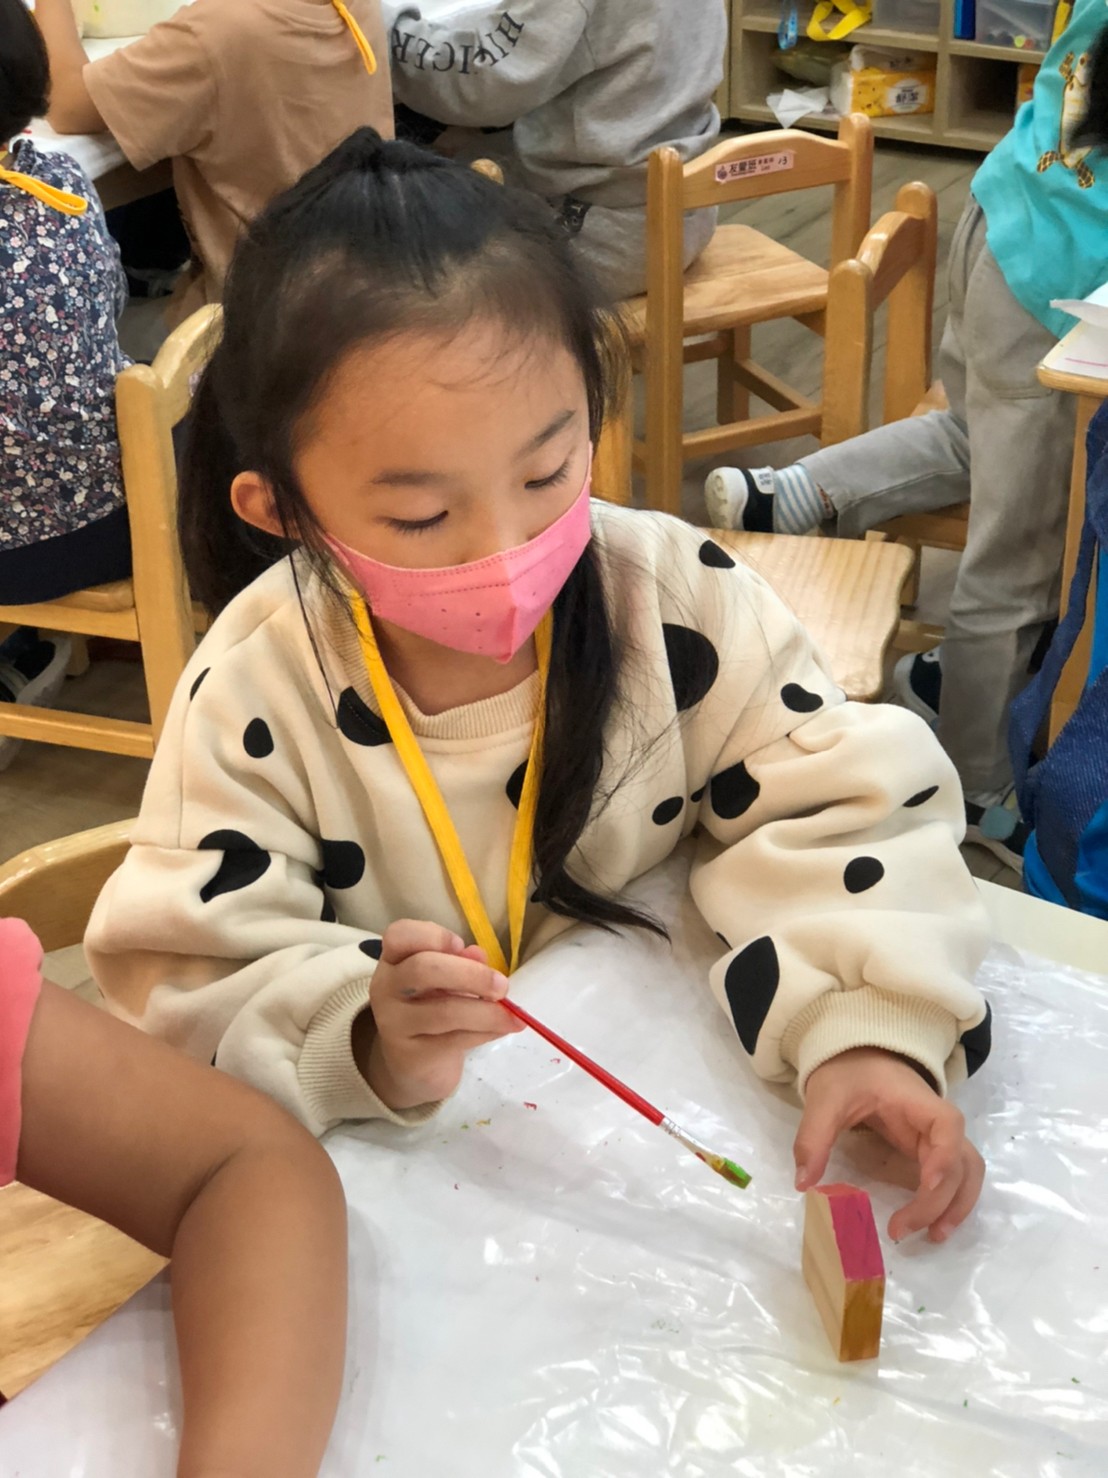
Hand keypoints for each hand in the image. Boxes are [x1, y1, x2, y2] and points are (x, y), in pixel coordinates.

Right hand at [356, 920, 523, 1109]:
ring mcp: (395, 1024)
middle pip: (423, 969)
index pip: (400, 936)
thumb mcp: (442, 981)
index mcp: (393, 960)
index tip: (462, 946)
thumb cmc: (430, 1008)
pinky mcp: (412, 1056)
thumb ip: (459, 964)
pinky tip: (503, 1027)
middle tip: (502, 986)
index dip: (434, 936)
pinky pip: (455, 1040)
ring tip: (513, 1015)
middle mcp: (386, 989)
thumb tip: (479, 956)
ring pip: (444, 1011)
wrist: (412, 1063)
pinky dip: (486, 1032)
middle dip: (471, 975)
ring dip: (486, 1012)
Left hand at [794, 1047, 984, 1242]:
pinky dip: (950, 1201)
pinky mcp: (929, 1149)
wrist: (856, 1056)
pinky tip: (932, 1224)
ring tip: (934, 1237)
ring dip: (957, 1205)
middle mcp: (936, 1120)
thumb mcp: (824, 1099)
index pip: (947, 1125)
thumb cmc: (846, 1073)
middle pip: (959, 1161)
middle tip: (901, 1230)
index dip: (945, 1156)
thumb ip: (813, 1137)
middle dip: (939, 1200)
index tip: (928, 1183)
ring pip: (967, 1171)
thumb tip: (804, 1183)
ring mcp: (937, 1136)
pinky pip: (954, 1176)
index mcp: (916, 1101)